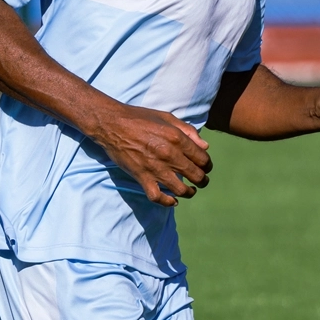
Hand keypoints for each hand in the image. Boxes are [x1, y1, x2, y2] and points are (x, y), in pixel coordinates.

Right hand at [93, 105, 212, 207]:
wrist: (112, 124)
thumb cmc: (140, 118)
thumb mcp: (167, 117)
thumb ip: (188, 130)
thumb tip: (205, 147)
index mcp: (177, 138)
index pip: (202, 159)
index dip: (207, 165)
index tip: (205, 167)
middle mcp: (169, 154)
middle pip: (196, 176)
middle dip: (202, 180)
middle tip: (201, 180)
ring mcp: (155, 168)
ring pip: (181, 189)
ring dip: (190, 192)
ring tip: (190, 190)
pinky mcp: (141, 177)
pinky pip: (157, 197)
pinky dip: (167, 202)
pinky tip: (172, 201)